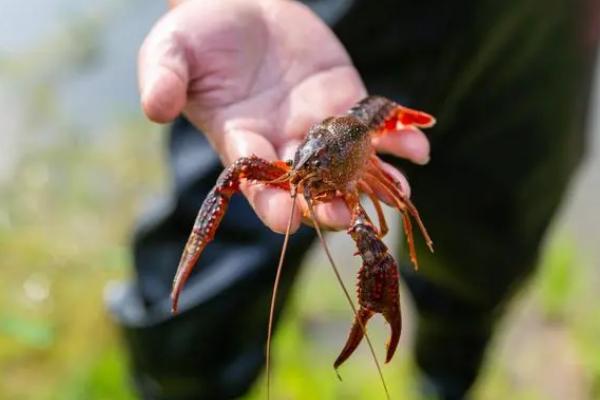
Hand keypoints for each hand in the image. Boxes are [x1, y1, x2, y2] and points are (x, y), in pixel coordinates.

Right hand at [139, 0, 429, 232]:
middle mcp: (282, 144)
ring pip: (348, 165)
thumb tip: (155, 108)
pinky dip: (395, 141)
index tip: (286, 219)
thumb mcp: (171, 50)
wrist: (240, 10)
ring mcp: (316, 126)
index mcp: (240, 142)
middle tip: (344, 216)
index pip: (256, 183)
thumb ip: (162, 77)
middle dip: (326, 203)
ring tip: (400, 193)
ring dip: (374, 182)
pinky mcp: (344, 103)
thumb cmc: (199, 36)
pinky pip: (372, 129)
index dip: (271, 202)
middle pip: (308, 186)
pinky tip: (417, 149)